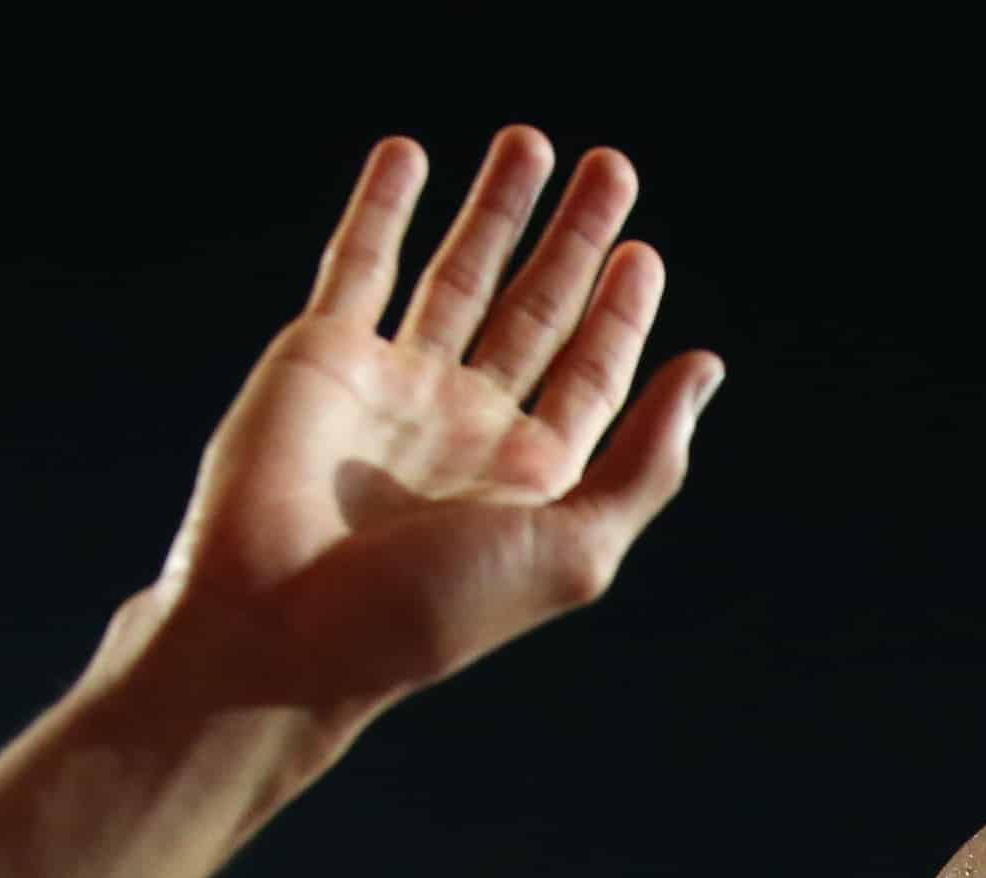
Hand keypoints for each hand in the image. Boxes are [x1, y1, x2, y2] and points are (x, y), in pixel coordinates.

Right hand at [107, 130, 721, 725]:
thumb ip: (646, 464)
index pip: (592, 375)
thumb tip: (705, 369)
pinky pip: (358, 264)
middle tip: (613, 168)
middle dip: (575, 240)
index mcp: (529, 479)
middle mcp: (467, 428)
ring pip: (456, 275)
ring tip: (531, 142)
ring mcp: (393, 387)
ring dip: (495, 210)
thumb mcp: (574, 551)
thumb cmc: (430, 611)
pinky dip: (382, 209)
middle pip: (537, 311)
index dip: (622, 314)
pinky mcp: (322, 356)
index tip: (643, 253)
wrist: (280, 627)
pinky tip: (410, 156)